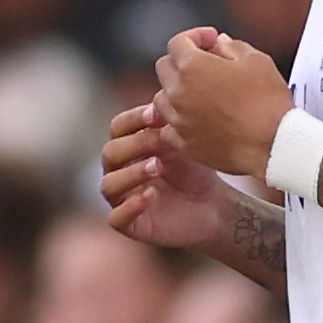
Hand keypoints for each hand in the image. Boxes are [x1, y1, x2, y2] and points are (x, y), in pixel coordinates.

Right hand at [101, 103, 237, 249]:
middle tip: (160, 141)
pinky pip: (117, 217)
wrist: (213, 206)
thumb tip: (164, 98)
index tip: (156, 114)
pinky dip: (130, 206)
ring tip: (156, 167)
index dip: (133, 119)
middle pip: (111, 153)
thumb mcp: (185, 144)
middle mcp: (119, 171)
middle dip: (135, 145)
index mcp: (128, 148)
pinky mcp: (130, 224)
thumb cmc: (195, 171)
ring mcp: (121, 198)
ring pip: (109, 184)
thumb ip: (170, 126)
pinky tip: (150, 195)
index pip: (118, 128)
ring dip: (131, 173)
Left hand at [151, 27, 292, 180]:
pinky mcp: (183, 143)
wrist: (273, 146)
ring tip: (202, 93)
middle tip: (207, 64)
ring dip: (177, 90)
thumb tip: (220, 43)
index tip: (210, 40)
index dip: (195, 37)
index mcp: (193, 67)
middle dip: (183, 61)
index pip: (177, 43)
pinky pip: (168, 127)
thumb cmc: (268, 104)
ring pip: (162, 98)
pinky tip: (197, 119)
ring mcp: (177, 120)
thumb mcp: (257, 62)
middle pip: (165, 67)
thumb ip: (233, 47)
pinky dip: (178, 120)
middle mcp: (178, 93)